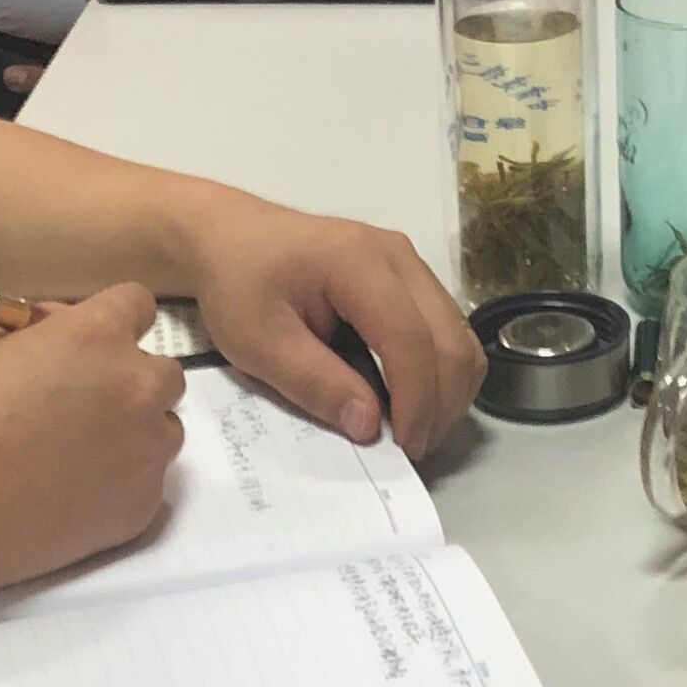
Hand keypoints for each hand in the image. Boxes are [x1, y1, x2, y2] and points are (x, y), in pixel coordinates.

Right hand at [0, 284, 188, 583]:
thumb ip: (34, 330)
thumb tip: (59, 329)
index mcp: (97, 336)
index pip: (139, 305)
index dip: (112, 320)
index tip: (90, 343)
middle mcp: (137, 387)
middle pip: (164, 372)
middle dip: (130, 379)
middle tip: (81, 404)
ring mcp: (147, 451)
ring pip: (165, 428)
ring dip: (135, 431)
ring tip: (79, 453)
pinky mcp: (143, 506)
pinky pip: (148, 482)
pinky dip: (122, 482)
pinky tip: (74, 494)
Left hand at [178, 196, 483, 456]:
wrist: (228, 236)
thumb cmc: (236, 285)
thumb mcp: (257, 342)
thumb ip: (315, 382)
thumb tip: (370, 425)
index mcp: (358, 263)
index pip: (409, 340)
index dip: (415, 402)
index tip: (403, 450)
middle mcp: (398, 256)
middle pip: (451, 338)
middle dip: (441, 403)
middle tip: (411, 448)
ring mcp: (409, 262)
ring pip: (459, 335)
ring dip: (448, 390)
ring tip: (413, 427)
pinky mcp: (410, 275)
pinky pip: (446, 328)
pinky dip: (440, 371)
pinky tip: (410, 397)